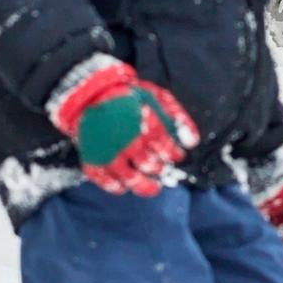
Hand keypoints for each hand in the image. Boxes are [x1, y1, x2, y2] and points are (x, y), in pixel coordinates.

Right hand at [47, 59, 199, 196]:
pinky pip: (99, 175)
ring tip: (154, 188)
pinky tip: (122, 188)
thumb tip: (192, 143)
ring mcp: (104, 146)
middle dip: (157, 168)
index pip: (161, 141)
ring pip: (124, 173)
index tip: (177, 156)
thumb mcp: (158, 98)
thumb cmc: (131, 97)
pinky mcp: (90, 154)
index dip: (171, 152)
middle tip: (162, 169)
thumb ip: (178, 117)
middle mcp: (121, 134)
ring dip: (141, 184)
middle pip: (145, 161)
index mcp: (139, 117)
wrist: (92, 93)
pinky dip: (111, 185)